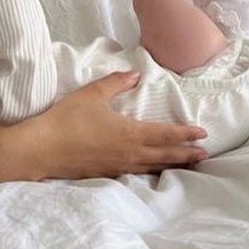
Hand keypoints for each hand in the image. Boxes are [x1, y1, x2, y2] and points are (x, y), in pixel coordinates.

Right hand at [0, 71, 208, 189]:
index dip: (184, 134)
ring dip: (172, 163)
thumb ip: (116, 83)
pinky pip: (136, 172)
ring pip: (152, 166)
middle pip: (164, 155)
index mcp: (129, 134)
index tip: (202, 133)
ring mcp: (117, 167)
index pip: (165, 135)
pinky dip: (151, 170)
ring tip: (187, 163)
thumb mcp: (92, 94)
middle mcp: (129, 154)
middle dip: (186, 153)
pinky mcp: (105, 173)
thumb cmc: (68, 119)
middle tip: (205, 153)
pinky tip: (150, 169)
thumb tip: (135, 75)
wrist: (43, 149)